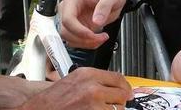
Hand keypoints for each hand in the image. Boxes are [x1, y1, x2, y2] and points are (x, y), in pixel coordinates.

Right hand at [16, 67, 131, 109]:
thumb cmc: (52, 99)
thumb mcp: (73, 81)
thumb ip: (94, 81)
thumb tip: (114, 86)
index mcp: (87, 74)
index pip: (118, 78)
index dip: (125, 86)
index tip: (128, 92)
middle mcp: (92, 87)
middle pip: (122, 94)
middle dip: (119, 101)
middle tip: (114, 104)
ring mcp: (94, 104)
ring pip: (117, 109)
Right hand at [60, 0, 126, 48]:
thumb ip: (103, 8)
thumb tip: (96, 22)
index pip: (67, 19)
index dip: (79, 31)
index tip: (92, 35)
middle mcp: (69, 9)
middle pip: (66, 31)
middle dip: (83, 39)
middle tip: (100, 38)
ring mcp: (72, 19)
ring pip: (69, 38)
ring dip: (85, 43)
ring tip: (101, 38)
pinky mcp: (77, 26)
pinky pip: (76, 40)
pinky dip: (87, 44)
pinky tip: (98, 38)